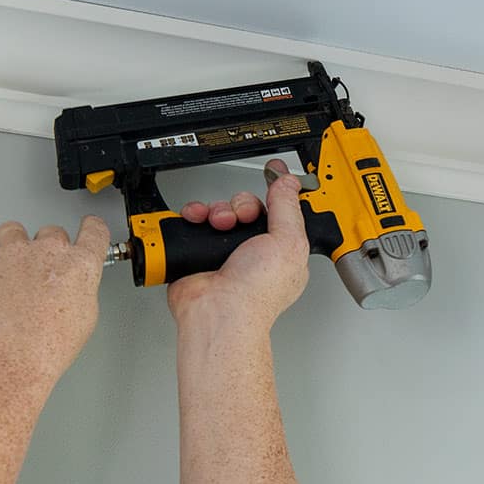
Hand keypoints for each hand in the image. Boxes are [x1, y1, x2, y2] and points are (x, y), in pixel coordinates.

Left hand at [0, 215, 109, 380]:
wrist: (14, 353)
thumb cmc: (49, 343)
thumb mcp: (85, 317)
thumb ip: (79, 290)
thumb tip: (70, 289)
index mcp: (81, 265)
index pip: (95, 231)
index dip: (91, 227)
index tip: (88, 226)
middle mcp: (50, 251)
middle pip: (51, 231)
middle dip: (45, 246)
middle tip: (38, 267)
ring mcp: (16, 253)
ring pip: (11, 230)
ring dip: (9, 243)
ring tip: (5, 262)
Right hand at [166, 159, 310, 331]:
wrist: (218, 310)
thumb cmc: (257, 292)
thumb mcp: (288, 241)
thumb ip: (288, 208)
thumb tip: (289, 183)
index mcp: (282, 250)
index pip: (282, 212)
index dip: (279, 191)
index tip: (275, 172)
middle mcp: (255, 252)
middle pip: (249, 207)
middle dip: (243, 205)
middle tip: (242, 217)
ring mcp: (227, 253)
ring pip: (222, 212)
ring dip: (219, 210)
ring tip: (219, 224)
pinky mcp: (200, 253)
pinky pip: (197, 222)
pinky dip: (195, 215)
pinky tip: (198, 219)